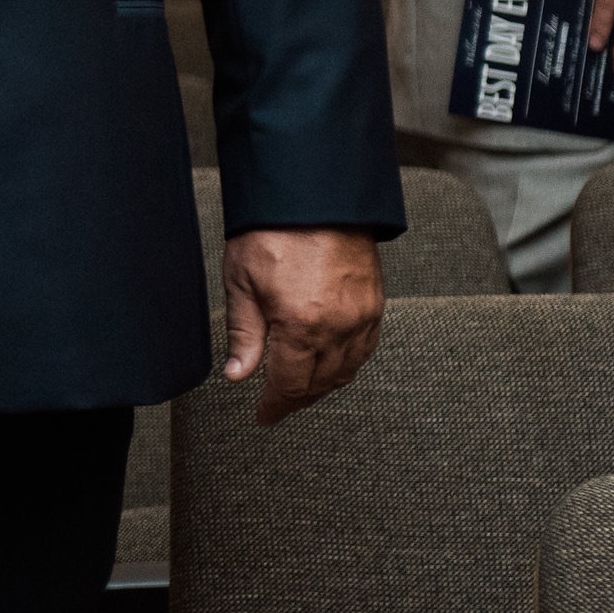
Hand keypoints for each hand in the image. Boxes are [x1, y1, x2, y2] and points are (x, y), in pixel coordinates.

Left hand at [219, 227, 384, 423]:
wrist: (314, 196)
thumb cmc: (272, 231)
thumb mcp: (241, 282)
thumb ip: (243, 335)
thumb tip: (237, 375)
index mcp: (301, 325)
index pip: (290, 385)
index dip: (275, 406)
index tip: (263, 416)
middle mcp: (338, 327)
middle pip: (320, 383)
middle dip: (297, 399)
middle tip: (278, 406)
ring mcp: (362, 316)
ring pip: (346, 371)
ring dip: (323, 386)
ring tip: (301, 391)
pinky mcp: (376, 303)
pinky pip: (365, 349)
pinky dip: (348, 364)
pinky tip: (332, 365)